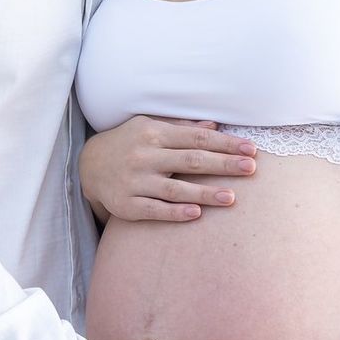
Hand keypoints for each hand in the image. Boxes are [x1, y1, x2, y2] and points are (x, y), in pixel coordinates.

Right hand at [79, 116, 256, 225]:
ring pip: (174, 188)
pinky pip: (154, 210)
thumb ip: (181, 127)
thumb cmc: (129, 143)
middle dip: (223, 164)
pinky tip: (196, 214)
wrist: (88, 166)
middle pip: (190, 160)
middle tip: (251, 169)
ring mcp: (135, 181)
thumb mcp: (150, 126)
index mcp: (153, 133)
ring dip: (205, 193)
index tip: (250, 149)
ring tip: (232, 197)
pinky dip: (174, 211)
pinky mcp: (126, 205)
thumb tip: (214, 125)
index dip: (225, 144)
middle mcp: (144, 155)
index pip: (196, 138)